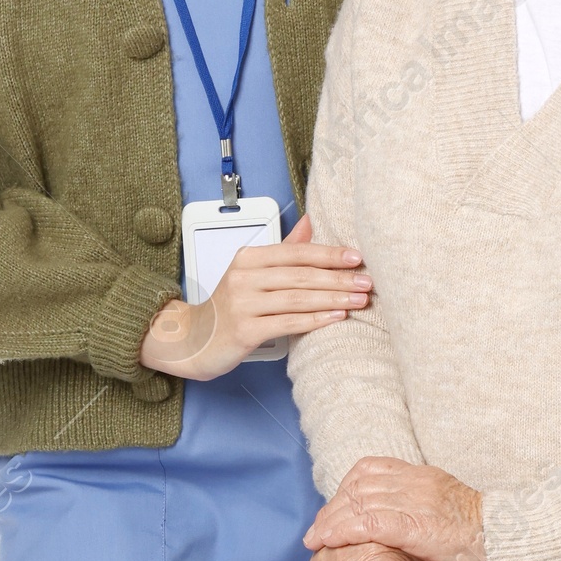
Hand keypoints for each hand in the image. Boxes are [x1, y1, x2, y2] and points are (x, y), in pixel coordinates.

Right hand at [139, 214, 370, 381]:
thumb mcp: (252, 272)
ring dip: (333, 299)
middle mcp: (244, 277)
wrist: (193, 339)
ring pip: (297, 299)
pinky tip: (336, 318)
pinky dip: (315, 320)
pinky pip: (287, 323)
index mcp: (248, 258)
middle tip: (367, 282)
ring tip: (359, 301)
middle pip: (301, 275)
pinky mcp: (244, 330)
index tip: (357, 257)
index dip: (329, 254)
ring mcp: (243, 304)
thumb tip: (310, 222)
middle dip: (338, 278)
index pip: (296, 252)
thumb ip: (283, 249)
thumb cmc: (228, 307)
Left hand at [305, 457, 488, 560]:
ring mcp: (415, 501)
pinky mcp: (415, 525)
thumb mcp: (452, 510)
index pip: (371, 469)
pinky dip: (342, 530)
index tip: (336, 508)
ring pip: (358, 502)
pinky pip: (367, 523)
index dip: (346, 488)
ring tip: (316, 539)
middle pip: (358, 485)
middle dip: (333, 507)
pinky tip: (328, 540)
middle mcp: (416, 482)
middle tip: (318, 528)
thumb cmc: (488, 534)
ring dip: (331, 521)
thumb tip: (409, 522)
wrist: (511, 538)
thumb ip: (427, 508)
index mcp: (425, 475)